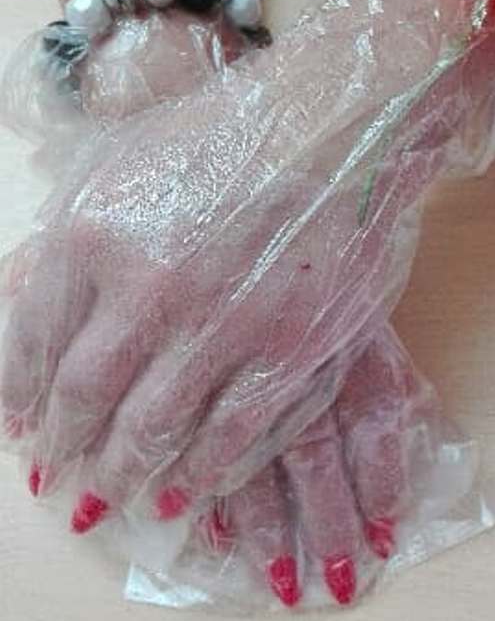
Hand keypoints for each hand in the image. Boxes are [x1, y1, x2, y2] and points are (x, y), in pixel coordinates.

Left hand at [1, 0, 494, 555]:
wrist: (338, 118)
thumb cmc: (225, 133)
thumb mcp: (119, 161)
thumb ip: (67, 237)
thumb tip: (23, 310)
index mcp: (90, 232)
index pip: (34, 345)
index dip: (23, 400)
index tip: (24, 431)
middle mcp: (146, 284)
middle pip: (85, 399)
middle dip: (66, 452)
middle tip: (60, 483)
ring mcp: (221, 321)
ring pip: (153, 430)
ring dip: (124, 477)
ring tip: (111, 502)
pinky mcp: (291, 347)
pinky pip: (234, 437)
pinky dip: (202, 478)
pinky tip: (183, 499)